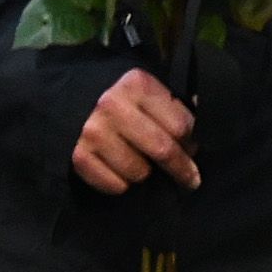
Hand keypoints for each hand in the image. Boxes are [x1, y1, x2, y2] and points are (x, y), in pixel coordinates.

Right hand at [73, 67, 198, 194]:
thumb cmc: (117, 99)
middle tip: (190, 179)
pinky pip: (116, 186)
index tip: (192, 149)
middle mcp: (112, 105)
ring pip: (139, 172)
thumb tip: (208, 117)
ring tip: (139, 162)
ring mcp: (93, 132)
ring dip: (144, 173)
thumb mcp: (145, 90)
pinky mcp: (78, 156)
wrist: (64, 102)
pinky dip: (121, 184)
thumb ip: (174, 104)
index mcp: (136, 85)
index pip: (181, 125)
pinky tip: (118, 169)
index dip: (191, 141)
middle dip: (181, 169)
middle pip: (163, 150)